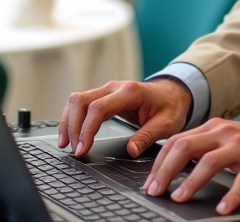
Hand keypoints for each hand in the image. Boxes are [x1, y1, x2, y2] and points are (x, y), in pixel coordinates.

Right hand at [58, 79, 191, 158]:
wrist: (173, 93)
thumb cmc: (170, 108)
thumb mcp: (166, 125)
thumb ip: (147, 136)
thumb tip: (131, 151)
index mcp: (130, 92)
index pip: (98, 108)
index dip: (87, 129)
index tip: (83, 148)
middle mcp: (114, 87)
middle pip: (81, 101)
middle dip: (72, 126)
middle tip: (74, 150)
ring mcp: (107, 89)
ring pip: (77, 100)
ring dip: (68, 121)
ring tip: (65, 144)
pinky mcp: (103, 96)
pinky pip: (81, 103)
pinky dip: (72, 117)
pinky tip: (70, 133)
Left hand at [144, 118, 239, 215]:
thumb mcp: (227, 138)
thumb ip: (205, 145)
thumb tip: (176, 163)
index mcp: (213, 127)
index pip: (177, 141)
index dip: (160, 162)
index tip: (150, 181)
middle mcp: (224, 133)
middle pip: (186, 147)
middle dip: (166, 170)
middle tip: (155, 190)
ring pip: (209, 163)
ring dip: (191, 182)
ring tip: (179, 198)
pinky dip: (230, 197)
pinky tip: (222, 209)